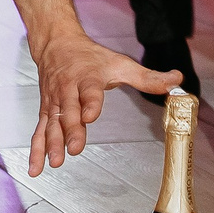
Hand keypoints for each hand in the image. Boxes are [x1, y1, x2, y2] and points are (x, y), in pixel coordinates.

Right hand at [28, 28, 179, 175]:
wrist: (56, 44)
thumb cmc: (90, 57)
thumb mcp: (120, 64)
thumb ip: (147, 78)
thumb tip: (177, 81)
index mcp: (88, 78)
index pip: (89, 91)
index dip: (90, 103)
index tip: (90, 115)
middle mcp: (68, 90)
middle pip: (69, 111)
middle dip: (70, 130)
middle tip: (74, 148)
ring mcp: (55, 101)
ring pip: (52, 123)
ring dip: (52, 143)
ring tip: (56, 161)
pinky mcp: (46, 111)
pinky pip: (39, 131)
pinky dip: (36, 150)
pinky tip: (36, 169)